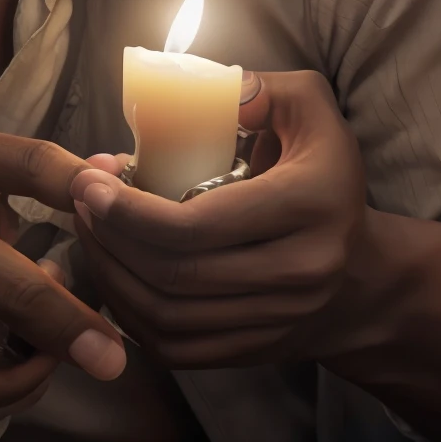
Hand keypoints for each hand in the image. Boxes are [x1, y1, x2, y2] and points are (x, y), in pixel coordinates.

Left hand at [69, 70, 369, 367]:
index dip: (128, 209)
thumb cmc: (322, 174)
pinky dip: (131, 314)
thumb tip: (214, 90)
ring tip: (88, 231)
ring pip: (166, 315)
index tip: (88, 181)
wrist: (361, 276)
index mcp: (309, 205)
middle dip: (109, 237)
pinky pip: (174, 346)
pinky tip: (113, 273)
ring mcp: (277, 320)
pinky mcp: (254, 352)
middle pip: (174, 272)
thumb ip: (262, 89)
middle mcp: (299, 272)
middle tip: (79, 200)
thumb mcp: (309, 111)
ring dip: (112, 275)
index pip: (196, 225)